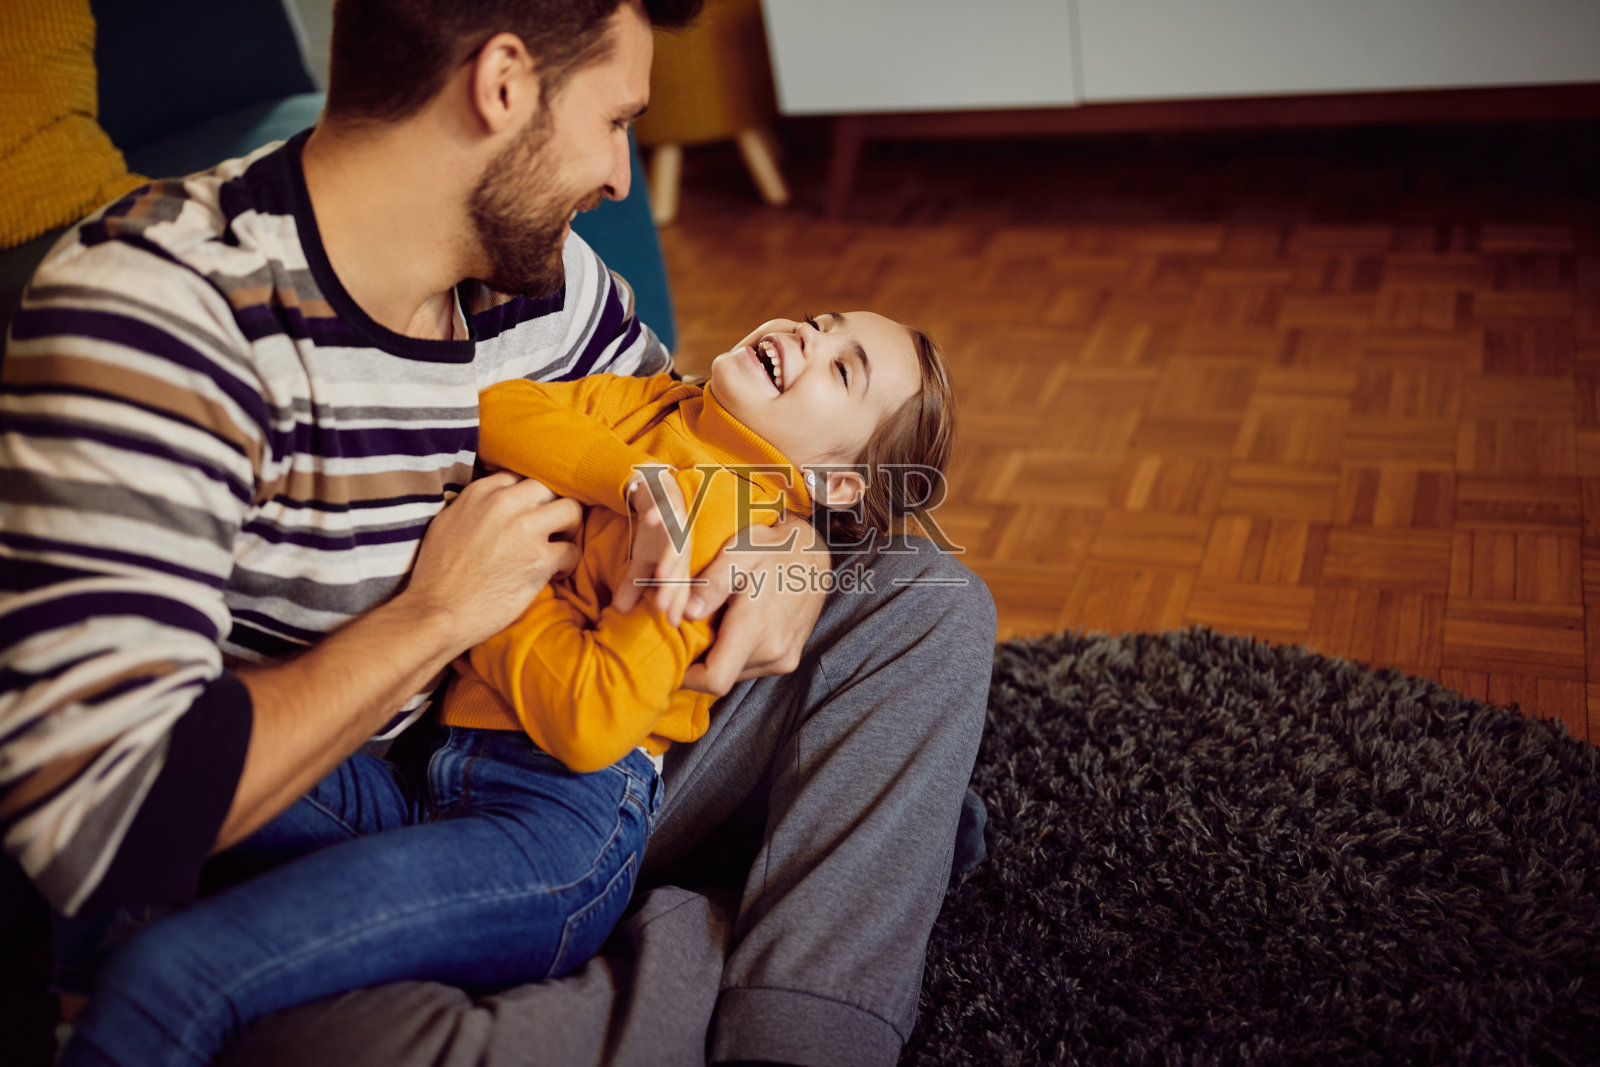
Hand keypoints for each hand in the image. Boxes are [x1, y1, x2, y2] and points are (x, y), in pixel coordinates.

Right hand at [400, 472, 581, 648]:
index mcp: (481, 493)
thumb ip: (474, 507)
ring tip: (558, 546)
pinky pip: (573, 550)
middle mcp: (506, 503)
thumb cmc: (436, 575)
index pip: (519, 478)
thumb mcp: (447, 523)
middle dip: (551, 507)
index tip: (528, 512)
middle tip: (548, 528)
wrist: (438, 612)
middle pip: (549, 488)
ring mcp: (526, 529)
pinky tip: (554, 573)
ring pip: (571, 510)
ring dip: (569, 528)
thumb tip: (491, 505)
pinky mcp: (541, 559)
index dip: (527, 497)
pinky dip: (568, 563)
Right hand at [611, 472, 692, 624]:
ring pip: (677, 537)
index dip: (676, 602)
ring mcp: (677, 517)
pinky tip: (649, 520)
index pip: (680, 581)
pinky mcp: (667, 497)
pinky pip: (663, 504)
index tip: (671, 623)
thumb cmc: (655, 526)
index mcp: (679, 556)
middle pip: (680, 564)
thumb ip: (635, 583)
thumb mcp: (642, 557)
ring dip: (670, 555)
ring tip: (662, 575)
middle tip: (662, 606)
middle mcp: (682, 539)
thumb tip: (620, 611)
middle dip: (673, 586)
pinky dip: (657, 512)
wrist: (654, 486)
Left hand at [680, 517, 828, 696]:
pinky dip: (735, 653)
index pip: (715, 680)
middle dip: (699, 660)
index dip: (687, 678)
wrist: (813, 554)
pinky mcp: (789, 659)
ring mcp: (784, 658)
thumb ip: (712, 584)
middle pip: (721, 677)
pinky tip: (733, 626)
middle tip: (687, 632)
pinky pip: (751, 667)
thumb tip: (687, 614)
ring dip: (718, 656)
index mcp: (756, 629)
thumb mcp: (738, 552)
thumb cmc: (772, 548)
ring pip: (735, 674)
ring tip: (713, 624)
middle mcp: (774, 652)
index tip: (671, 660)